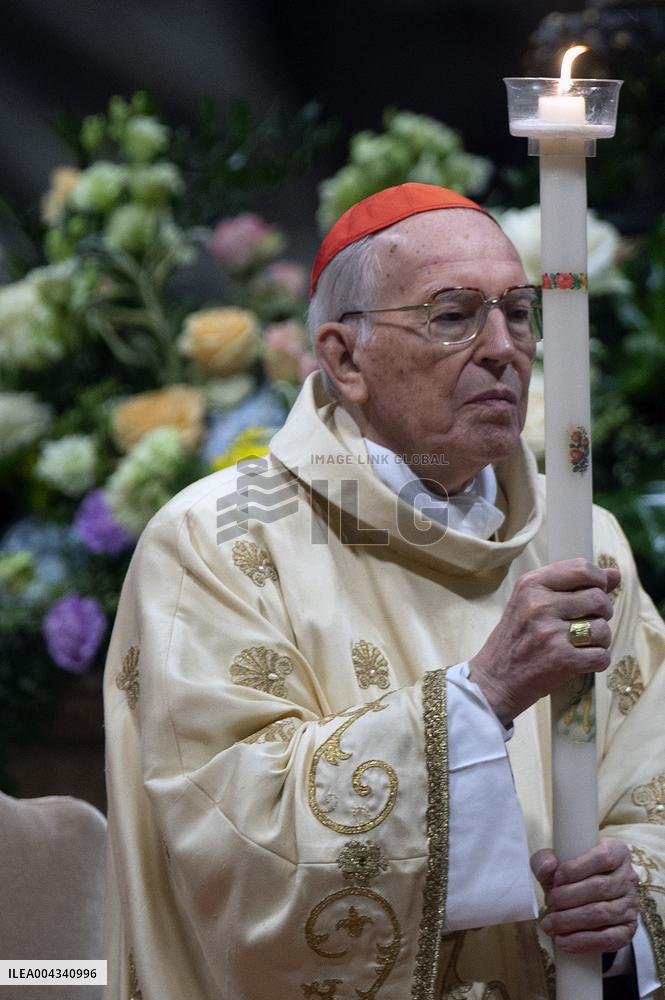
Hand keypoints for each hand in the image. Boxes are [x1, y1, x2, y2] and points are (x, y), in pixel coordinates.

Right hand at [469, 558, 619, 725]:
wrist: (494, 679)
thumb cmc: (515, 639)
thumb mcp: (530, 602)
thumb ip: (571, 585)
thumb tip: (615, 574)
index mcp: (531, 584)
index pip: (581, 568)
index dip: (598, 580)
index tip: (596, 591)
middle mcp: (540, 605)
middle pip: (598, 598)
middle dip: (602, 612)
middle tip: (587, 622)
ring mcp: (550, 633)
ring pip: (603, 628)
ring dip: (600, 639)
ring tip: (582, 644)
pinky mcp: (561, 660)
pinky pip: (602, 655)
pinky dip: (597, 660)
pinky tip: (582, 660)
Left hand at [531, 839, 639, 954]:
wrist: (587, 899)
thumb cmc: (571, 874)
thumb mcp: (557, 861)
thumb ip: (546, 859)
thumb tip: (548, 867)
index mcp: (617, 852)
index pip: (603, 857)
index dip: (576, 869)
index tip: (555, 879)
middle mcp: (628, 878)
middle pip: (600, 887)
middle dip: (568, 897)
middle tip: (549, 903)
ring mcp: (631, 905)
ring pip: (603, 913)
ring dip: (572, 921)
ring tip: (550, 925)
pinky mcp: (629, 930)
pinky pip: (611, 939)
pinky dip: (585, 941)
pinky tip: (564, 942)